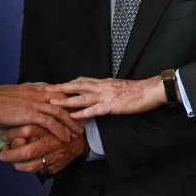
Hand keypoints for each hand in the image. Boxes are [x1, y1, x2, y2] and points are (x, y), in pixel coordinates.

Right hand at [0, 84, 81, 140]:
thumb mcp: (11, 96)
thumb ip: (22, 98)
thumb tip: (26, 103)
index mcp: (31, 89)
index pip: (55, 93)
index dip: (67, 101)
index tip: (75, 109)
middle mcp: (35, 94)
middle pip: (61, 101)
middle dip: (74, 112)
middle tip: (83, 122)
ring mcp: (33, 103)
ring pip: (59, 111)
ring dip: (70, 122)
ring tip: (78, 132)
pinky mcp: (29, 113)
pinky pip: (49, 122)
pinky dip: (59, 129)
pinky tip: (65, 137)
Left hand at [0, 124, 85, 174]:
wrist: (81, 140)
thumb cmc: (59, 126)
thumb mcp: (46, 120)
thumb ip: (30, 123)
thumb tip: (10, 134)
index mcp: (49, 127)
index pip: (28, 130)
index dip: (13, 134)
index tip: (4, 135)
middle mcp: (52, 143)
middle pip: (27, 151)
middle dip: (11, 154)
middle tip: (2, 154)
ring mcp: (54, 157)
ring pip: (30, 165)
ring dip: (17, 164)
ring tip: (11, 160)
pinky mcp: (55, 167)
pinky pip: (38, 170)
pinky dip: (29, 167)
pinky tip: (24, 163)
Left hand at [45, 75, 164, 118]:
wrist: (150, 91)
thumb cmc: (135, 91)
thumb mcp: (117, 87)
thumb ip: (105, 89)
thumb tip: (94, 92)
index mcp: (102, 82)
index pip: (80, 80)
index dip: (66, 83)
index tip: (53, 85)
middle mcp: (101, 86)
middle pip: (76, 86)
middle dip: (60, 88)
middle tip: (45, 91)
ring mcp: (106, 96)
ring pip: (81, 97)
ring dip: (66, 100)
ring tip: (52, 103)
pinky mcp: (112, 106)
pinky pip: (94, 109)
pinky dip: (82, 112)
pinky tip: (72, 115)